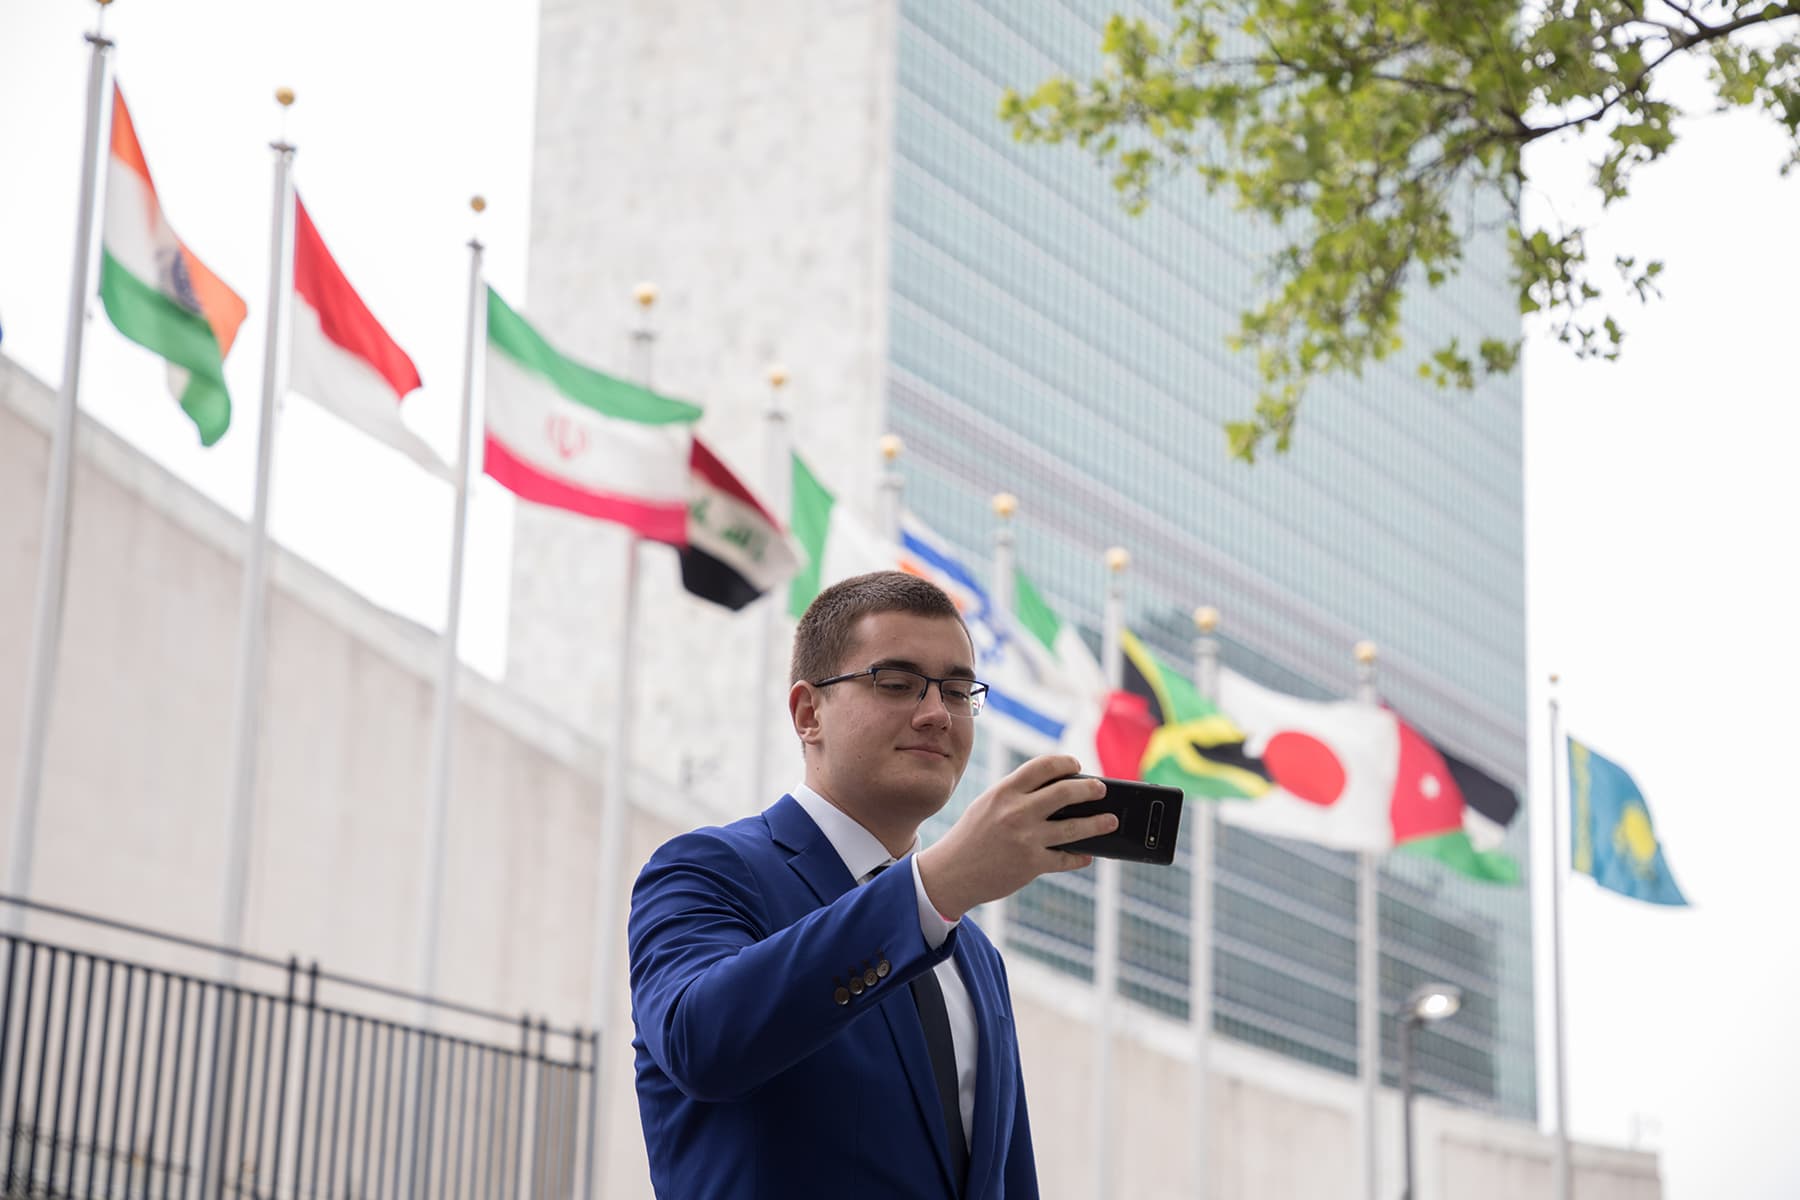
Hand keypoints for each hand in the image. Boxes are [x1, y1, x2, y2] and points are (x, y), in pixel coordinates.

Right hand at [915, 755, 1115, 921]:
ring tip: (1111, 820)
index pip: (1043, 766)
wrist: (949, 874)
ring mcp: (1026, 839)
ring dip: (1098, 823)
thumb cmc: (971, 837)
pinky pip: (1066, 858)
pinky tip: (1087, 855)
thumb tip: (1057, 792)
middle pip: (1066, 792)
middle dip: (1091, 789)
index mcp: (1004, 791)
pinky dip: (1080, 857)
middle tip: (1102, 790)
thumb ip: (1016, 796)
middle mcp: (1017, 811)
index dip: (1065, 763)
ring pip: (1074, 827)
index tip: (1077, 766)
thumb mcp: (987, 805)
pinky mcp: (1031, 864)